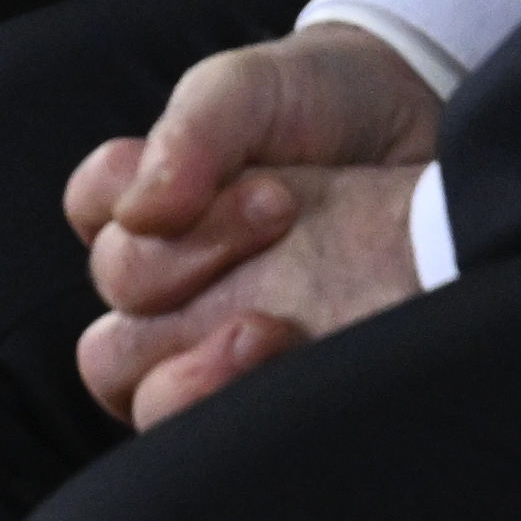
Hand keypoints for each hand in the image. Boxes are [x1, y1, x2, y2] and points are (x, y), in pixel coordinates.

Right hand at [60, 25, 442, 427]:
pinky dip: (242, 402)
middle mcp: (172, 285)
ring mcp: (218, 343)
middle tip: (282, 210)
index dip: (140, 198)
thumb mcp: (255, 89)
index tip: (240, 168)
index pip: (93, 215)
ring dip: (195, 369)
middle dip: (186, 265)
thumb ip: (194, 130)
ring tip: (275, 326)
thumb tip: (141, 211)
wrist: (427, 122)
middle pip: (109, 321)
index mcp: (149, 208)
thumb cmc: (323, 101)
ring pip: (145, 397)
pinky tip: (294, 361)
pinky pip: (219, 431)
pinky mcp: (277, 384)